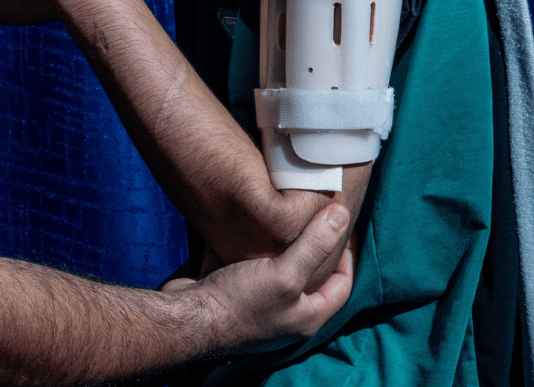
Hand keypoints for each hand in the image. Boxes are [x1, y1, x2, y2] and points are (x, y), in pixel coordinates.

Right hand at [162, 203, 354, 345]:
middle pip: (310, 277)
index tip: (344, 226)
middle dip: (314, 247)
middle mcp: (285, 314)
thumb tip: (343, 215)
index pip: (342, 286)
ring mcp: (257, 304)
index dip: (347, 256)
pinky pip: (245, 264)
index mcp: (306, 317)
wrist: (186, 318)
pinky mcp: (231, 291)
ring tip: (284, 215)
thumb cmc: (240, 303)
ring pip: (277, 269)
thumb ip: (315, 246)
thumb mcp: (285, 273)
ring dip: (280, 244)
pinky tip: (247, 222)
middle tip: (317, 216)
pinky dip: (247, 244)